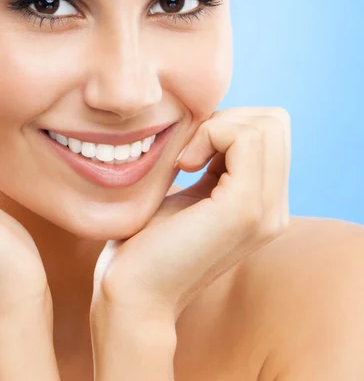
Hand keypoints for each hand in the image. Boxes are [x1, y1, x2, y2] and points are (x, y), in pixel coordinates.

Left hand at [91, 107, 290, 320]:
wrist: (132, 290)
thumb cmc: (147, 241)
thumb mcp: (190, 192)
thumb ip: (214, 165)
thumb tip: (217, 123)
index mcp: (264, 204)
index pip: (272, 131)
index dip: (228, 123)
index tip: (190, 148)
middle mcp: (275, 209)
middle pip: (275, 122)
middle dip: (226, 118)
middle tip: (190, 149)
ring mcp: (265, 211)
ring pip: (266, 125)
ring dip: (216, 126)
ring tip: (186, 158)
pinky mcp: (243, 209)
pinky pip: (245, 139)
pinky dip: (209, 135)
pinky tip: (183, 164)